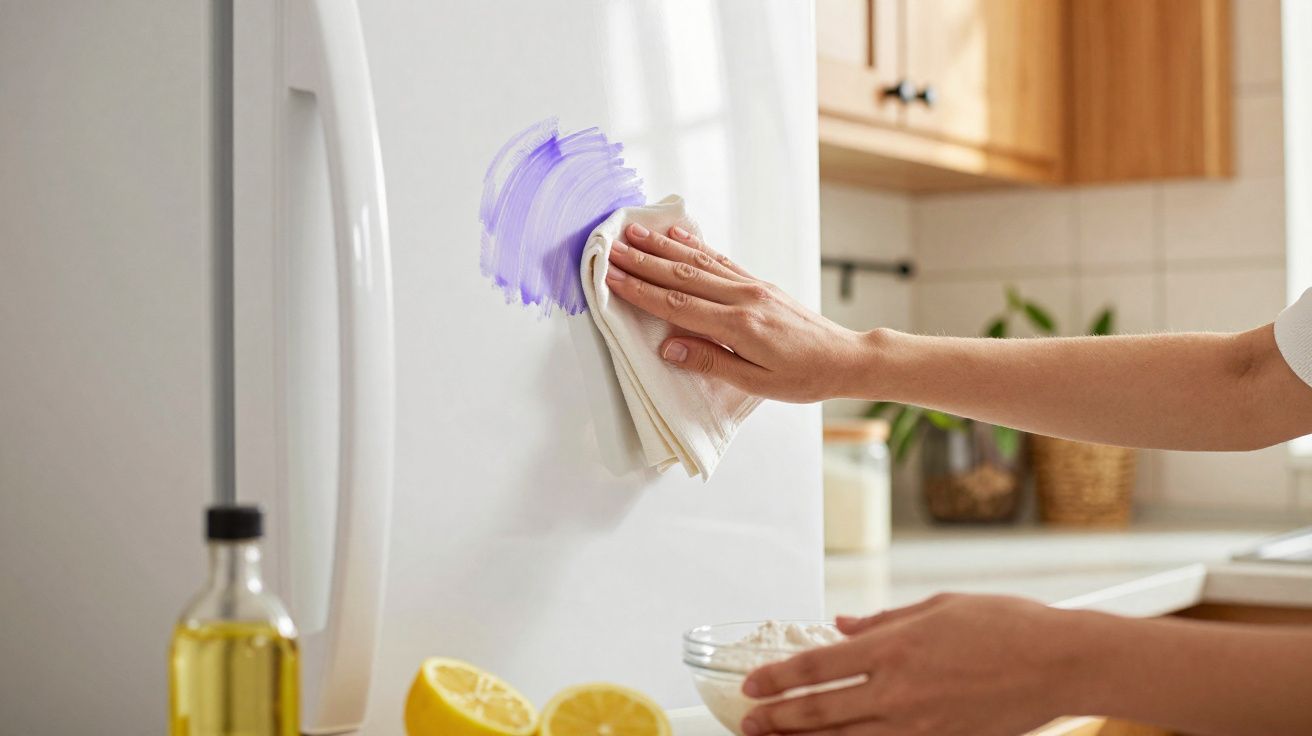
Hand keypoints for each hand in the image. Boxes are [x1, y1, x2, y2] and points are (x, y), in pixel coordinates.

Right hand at [605, 223, 870, 401]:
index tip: (612, 277)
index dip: (642, 291)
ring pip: (699, 262)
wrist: (845, 358)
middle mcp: (744, 298)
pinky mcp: (759, 283)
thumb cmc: (804, 377)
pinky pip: (721, 260)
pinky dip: (695, 246)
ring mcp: (752, 286)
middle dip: (643, 261)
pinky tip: (678, 235)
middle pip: (682, 275)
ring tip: (634, 233)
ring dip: (663, 247)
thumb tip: (668, 348)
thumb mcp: (756, 382)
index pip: (678, 304)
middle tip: (611, 248)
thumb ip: (710, 362)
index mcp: (739, 326)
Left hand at [740, 594, 1082, 735]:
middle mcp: (899, 689)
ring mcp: (919, 724)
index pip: (818, 666)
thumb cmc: (1006, 625)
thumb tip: (842, 626)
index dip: (778, 678)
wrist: (1061, 663)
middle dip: (778, 718)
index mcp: (895, 646)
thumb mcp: (939, 607)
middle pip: (821, 710)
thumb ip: (884, 620)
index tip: (752, 684)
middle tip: (748, 722)